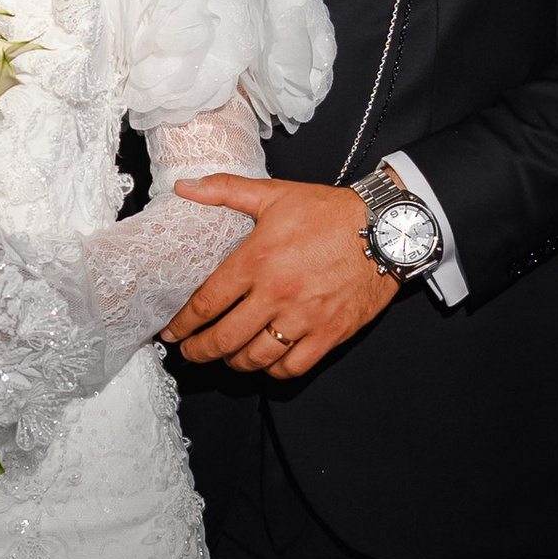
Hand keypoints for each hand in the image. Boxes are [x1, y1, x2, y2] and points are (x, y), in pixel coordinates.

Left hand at [164, 176, 395, 378]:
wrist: (385, 228)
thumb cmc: (329, 212)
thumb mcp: (274, 195)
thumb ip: (225, 190)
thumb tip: (184, 187)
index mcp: (257, 261)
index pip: (207, 304)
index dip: (183, 324)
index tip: (172, 333)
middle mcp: (277, 294)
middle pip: (224, 339)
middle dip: (199, 352)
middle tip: (190, 353)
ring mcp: (304, 318)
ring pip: (255, 358)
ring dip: (233, 363)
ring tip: (226, 358)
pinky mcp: (329, 333)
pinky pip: (292, 367)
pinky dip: (273, 371)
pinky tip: (265, 362)